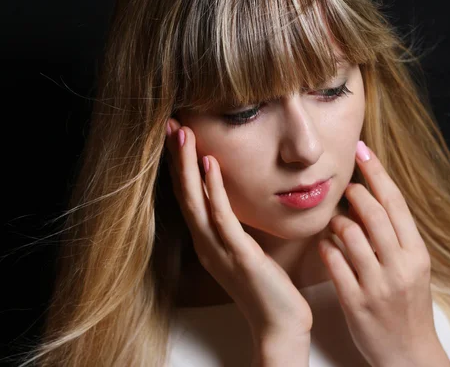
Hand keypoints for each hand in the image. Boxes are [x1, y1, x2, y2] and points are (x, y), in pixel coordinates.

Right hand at [165, 118, 312, 347]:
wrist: (279, 324)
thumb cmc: (266, 287)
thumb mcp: (245, 251)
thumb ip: (234, 227)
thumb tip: (233, 202)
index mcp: (207, 241)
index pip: (188, 197)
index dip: (180, 167)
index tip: (176, 136)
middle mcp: (206, 244)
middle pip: (184, 195)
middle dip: (177, 159)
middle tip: (171, 125)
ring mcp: (219, 250)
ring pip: (195, 202)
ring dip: (188, 166)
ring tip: (184, 134)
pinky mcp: (239, 255)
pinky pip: (222, 217)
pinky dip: (213, 188)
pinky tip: (211, 163)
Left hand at [317, 141, 446, 366]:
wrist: (408, 353)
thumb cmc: (406, 305)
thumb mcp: (412, 269)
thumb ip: (394, 237)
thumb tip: (371, 200)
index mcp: (416, 254)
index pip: (396, 204)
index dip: (377, 173)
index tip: (362, 149)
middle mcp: (400, 266)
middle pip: (374, 214)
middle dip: (355, 193)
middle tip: (346, 188)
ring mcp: (378, 285)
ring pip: (350, 235)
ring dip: (337, 222)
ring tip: (335, 222)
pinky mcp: (356, 301)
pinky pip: (334, 263)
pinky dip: (326, 248)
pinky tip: (325, 245)